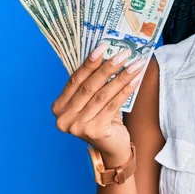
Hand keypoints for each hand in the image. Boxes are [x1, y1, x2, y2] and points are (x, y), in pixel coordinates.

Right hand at [51, 43, 144, 160]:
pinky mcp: (94, 131)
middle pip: (89, 86)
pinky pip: (113, 105)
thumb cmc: (103, 118)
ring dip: (121, 77)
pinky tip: (136, 79)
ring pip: (103, 95)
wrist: (112, 147)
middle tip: (124, 53)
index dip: (89, 62)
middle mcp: (64, 118)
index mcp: (59, 106)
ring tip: (136, 64)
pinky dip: (126, 90)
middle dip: (108, 67)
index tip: (103, 46)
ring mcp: (77, 127)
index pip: (75, 79)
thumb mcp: (93, 100)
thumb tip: (109, 53)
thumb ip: (93, 82)